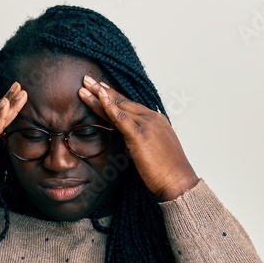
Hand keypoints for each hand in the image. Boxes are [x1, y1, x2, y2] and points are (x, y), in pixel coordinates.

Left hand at [78, 75, 197, 201]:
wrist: (179, 182)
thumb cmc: (167, 172)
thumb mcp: (156, 150)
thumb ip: (144, 141)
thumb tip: (133, 142)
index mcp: (155, 120)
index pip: (130, 105)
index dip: (113, 96)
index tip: (100, 87)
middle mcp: (151, 118)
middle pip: (122, 102)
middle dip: (102, 90)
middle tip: (86, 80)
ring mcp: (147, 125)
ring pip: (119, 107)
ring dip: (100, 96)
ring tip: (84, 86)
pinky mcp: (140, 136)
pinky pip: (122, 119)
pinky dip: (110, 107)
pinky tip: (99, 97)